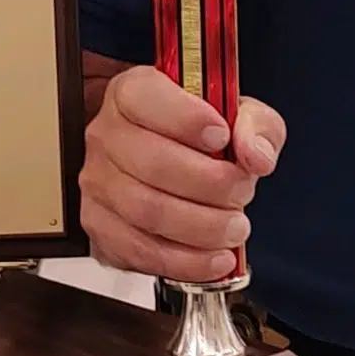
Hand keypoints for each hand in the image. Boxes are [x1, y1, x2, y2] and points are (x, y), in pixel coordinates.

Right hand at [79, 66, 283, 283]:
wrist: (168, 165)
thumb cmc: (197, 137)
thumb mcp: (236, 115)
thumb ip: (255, 126)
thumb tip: (255, 154)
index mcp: (132, 93)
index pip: (146, 99)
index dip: (187, 120)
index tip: (222, 137)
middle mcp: (107, 135)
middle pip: (153, 164)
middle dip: (211, 185)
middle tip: (241, 191)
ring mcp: (98, 183)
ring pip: (147, 212)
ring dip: (203, 227)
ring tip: (234, 226)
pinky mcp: (101, 227)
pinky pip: (140, 252)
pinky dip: (185, 262)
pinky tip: (214, 257)